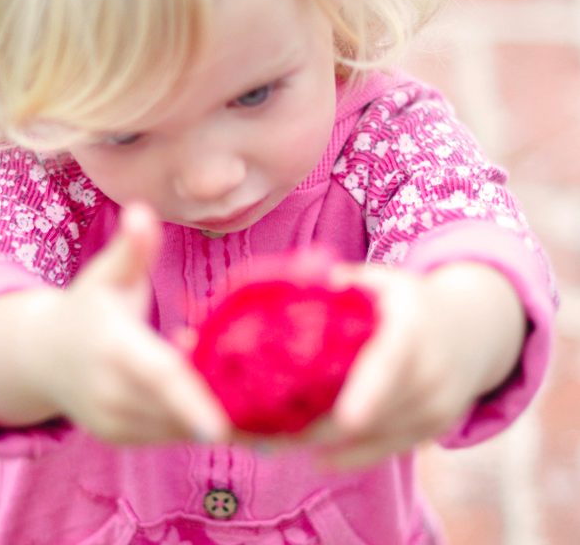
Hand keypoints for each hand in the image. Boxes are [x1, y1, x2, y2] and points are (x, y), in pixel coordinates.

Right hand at [0, 204, 229, 444]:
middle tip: (263, 391)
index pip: (158, 376)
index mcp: (113, 348)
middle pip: (175, 410)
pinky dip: (194, 421)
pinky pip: (166, 436)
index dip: (190, 400)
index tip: (222, 426)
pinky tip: (212, 395)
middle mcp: (110, 393)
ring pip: (174, 428)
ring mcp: (112, 421)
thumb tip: (141, 210)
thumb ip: (132, 248)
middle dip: (220, 405)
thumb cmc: (87, 307)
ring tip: (240, 382)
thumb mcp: (107, 274)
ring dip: (212, 412)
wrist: (44, 355)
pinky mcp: (119, 437)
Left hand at [231, 261, 524, 466]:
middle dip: (318, 426)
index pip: (391, 363)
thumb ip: (341, 285)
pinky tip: (318, 458)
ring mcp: (437, 405)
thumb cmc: (412, 301)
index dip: (370, 390)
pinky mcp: (434, 428)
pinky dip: (351, 456)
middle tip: (265, 433)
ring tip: (276, 443)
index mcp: (412, 330)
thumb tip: (290, 288)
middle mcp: (431, 372)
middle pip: (373, 412)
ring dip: (325, 442)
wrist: (474, 328)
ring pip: (375, 436)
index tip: (347, 418)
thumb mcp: (383, 282)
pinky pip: (388, 450)